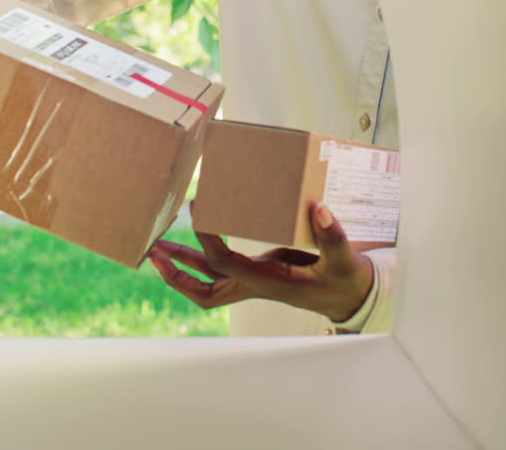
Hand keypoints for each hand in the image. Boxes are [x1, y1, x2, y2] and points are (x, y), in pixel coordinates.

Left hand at [148, 202, 374, 322]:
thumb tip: (321, 210)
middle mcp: (254, 285)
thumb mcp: (344, 261)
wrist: (350, 296)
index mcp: (269, 283)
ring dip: (182, 266)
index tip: (197, 212)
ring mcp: (253, 281)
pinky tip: (192, 239)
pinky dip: (202, 257)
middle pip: (204, 292)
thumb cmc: (345, 280)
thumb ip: (334, 237)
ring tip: (158, 246)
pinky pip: (221, 269)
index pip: (225, 265)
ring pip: (208, 281)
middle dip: (177, 275)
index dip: (207, 241)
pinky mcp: (258, 271)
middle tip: (155, 253)